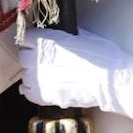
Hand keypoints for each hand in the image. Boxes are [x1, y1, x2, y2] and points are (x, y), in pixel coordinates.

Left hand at [17, 27, 132, 118]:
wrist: (109, 80)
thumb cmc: (101, 56)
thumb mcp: (83, 36)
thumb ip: (65, 37)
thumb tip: (61, 37)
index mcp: (47, 40)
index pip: (26, 38)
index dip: (32, 41)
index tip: (37, 43)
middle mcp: (38, 58)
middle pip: (23, 57)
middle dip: (31, 58)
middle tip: (42, 60)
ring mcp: (39, 78)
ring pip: (25, 75)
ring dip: (32, 75)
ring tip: (44, 76)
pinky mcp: (44, 96)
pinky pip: (27, 92)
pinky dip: (31, 91)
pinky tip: (40, 88)